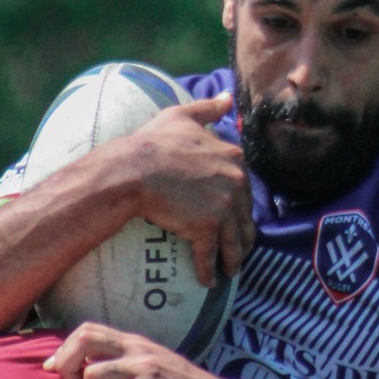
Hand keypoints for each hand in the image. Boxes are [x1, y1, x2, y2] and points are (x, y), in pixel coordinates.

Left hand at [45, 324, 278, 378]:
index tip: (55, 369)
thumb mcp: (155, 366)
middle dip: (66, 364)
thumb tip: (84, 371)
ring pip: (93, 377)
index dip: (64, 349)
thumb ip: (124, 364)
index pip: (87, 330)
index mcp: (136, 343)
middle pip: (83, 341)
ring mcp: (142, 371)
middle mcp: (137, 351)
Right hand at [120, 96, 253, 287]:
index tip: (236, 217)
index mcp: (234, 158)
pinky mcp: (208, 227)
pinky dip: (209, 271)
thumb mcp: (181, 117)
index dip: (240, 205)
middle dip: (242, 236)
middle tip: (237, 250)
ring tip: (229, 270)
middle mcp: (236, 182)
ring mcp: (224, 206)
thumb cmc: (153, 142)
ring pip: (235, 241)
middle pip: (245, 218)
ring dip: (233, 259)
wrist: (133, 169)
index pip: (245, 189)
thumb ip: (207, 109)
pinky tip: (208, 281)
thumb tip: (227, 97)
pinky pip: (211, 255)